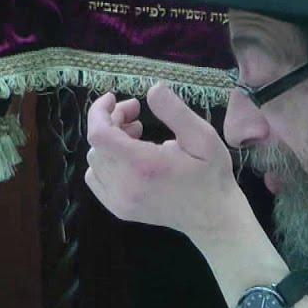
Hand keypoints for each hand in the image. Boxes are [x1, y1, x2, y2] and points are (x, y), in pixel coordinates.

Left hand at [83, 83, 248, 246]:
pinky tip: (127, 158)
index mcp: (143, 165)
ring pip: (94, 160)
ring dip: (110, 142)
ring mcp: (119, 201)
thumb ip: (175, 111)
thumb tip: (152, 90)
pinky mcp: (119, 210)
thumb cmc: (211, 175)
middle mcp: (125, 185)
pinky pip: (95, 179)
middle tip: (137, 115)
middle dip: (112, 122)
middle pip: (97, 143)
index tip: (115, 98)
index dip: (100, 111)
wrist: (213, 217)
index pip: (99, 134)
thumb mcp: (202, 136)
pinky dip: (104, 162)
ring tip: (136, 137)